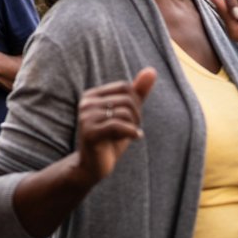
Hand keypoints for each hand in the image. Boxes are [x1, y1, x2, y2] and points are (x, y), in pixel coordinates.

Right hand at [71, 68, 157, 187]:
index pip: (125, 87)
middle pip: (127, 99)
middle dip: (136, 115)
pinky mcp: (89, 133)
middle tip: (132, 129)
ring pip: (125, 112)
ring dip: (133, 126)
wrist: (92, 167)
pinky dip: (132, 133)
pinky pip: (119, 126)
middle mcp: (86, 103)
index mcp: (92, 95)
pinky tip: (135, 138)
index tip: (132, 119)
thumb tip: (151, 70)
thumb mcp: (127, 114)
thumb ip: (138, 93)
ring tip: (128, 135)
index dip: (136, 103)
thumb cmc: (111, 140)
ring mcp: (86, 117)